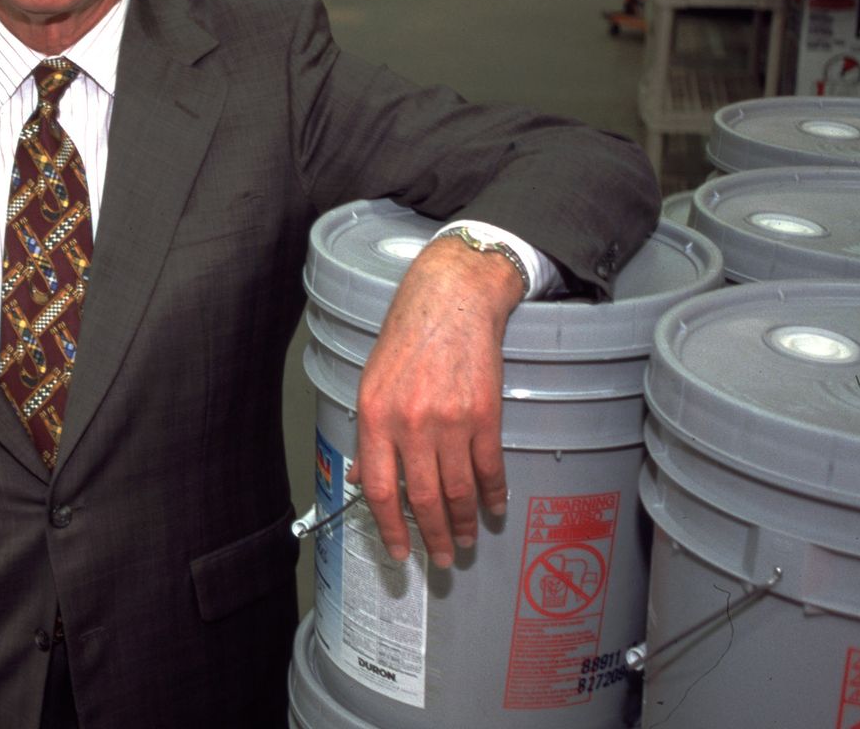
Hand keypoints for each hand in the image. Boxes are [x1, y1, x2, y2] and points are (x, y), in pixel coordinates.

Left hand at [347, 236, 519, 568]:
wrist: (450, 300)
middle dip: (432, 536)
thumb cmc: (407, 339)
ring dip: (463, 522)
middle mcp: (411, 424)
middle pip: (422, 498)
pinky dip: (493, 494)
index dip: (390, 528)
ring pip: (457, 489)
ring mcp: (450, 421)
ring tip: (464, 542)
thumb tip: (366, 480)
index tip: (398, 552)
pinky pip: (489, 467)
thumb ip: (372, 434)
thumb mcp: (373, 383)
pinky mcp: (484, 414)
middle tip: (440, 559)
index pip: (380, 489)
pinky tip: (493, 510)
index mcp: (376, 417)